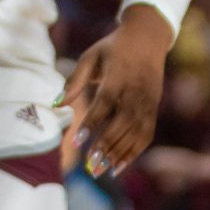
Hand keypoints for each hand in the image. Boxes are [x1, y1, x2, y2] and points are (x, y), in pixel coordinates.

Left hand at [61, 4, 172, 176]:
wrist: (148, 38)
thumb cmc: (113, 48)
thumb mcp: (91, 56)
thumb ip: (74, 80)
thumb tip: (56, 103)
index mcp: (119, 75)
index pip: (105, 102)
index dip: (92, 123)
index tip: (76, 141)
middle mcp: (136, 90)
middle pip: (123, 122)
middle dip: (106, 145)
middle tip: (89, 165)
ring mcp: (148, 101)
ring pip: (136, 133)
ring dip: (118, 154)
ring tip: (100, 171)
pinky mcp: (154, 109)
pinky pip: (146, 136)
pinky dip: (133, 154)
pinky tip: (116, 168)